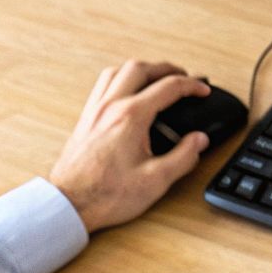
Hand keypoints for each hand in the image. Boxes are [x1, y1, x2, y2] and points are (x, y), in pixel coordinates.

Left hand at [49, 60, 211, 233]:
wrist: (69, 204)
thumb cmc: (105, 194)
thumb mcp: (156, 180)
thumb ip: (183, 156)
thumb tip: (199, 140)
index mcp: (131, 117)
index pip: (168, 87)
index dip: (192, 85)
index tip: (202, 90)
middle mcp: (110, 107)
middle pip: (140, 68)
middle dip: (166, 68)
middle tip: (183, 76)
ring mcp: (94, 111)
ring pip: (117, 71)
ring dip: (141, 69)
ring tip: (156, 77)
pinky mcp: (85, 119)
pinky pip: (102, 85)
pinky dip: (120, 79)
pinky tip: (127, 91)